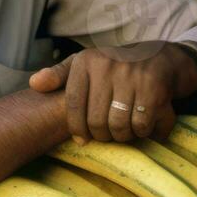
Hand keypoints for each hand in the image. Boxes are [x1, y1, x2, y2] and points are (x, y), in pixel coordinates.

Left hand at [30, 46, 196, 142]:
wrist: (163, 57)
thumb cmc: (116, 67)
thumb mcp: (86, 65)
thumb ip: (59, 75)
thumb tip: (34, 84)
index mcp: (86, 61)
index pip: (73, 105)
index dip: (77, 128)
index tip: (83, 138)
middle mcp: (107, 65)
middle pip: (96, 121)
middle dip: (103, 135)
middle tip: (110, 133)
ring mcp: (131, 75)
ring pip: (118, 126)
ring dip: (124, 136)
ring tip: (126, 129)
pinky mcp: (153, 88)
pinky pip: (140, 125)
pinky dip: (143, 132)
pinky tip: (144, 125)